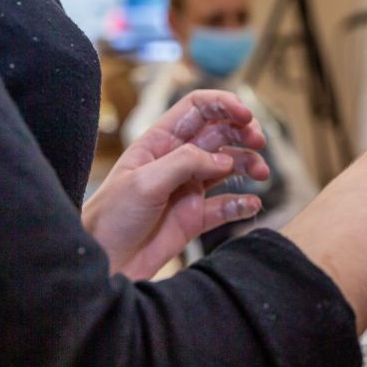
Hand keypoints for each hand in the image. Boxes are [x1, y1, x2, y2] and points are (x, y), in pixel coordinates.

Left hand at [83, 90, 270, 279]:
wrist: (105, 262)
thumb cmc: (111, 218)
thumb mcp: (144, 182)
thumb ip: (185, 163)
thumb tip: (224, 159)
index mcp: (160, 142)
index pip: (197, 109)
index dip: (224, 104)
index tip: (246, 115)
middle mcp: (178, 160)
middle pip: (220, 133)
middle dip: (243, 133)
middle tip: (259, 143)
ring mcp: (189, 188)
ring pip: (229, 166)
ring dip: (249, 164)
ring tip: (261, 174)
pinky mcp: (196, 217)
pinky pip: (227, 206)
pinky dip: (243, 203)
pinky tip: (251, 204)